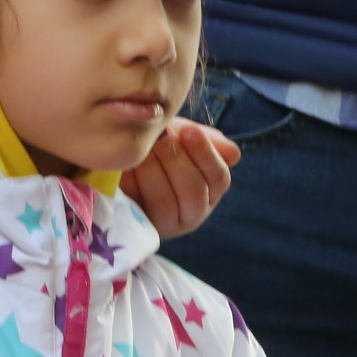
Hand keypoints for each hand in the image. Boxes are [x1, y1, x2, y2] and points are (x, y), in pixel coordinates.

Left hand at [122, 119, 241, 241]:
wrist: (123, 163)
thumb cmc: (158, 148)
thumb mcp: (182, 138)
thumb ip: (206, 140)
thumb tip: (233, 154)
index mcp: (211, 190)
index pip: (218, 177)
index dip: (205, 153)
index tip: (188, 131)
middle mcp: (194, 211)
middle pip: (193, 191)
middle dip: (175, 160)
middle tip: (161, 139)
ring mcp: (167, 223)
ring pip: (165, 202)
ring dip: (152, 171)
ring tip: (144, 150)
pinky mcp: (140, 226)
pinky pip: (138, 207)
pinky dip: (132, 183)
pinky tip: (128, 165)